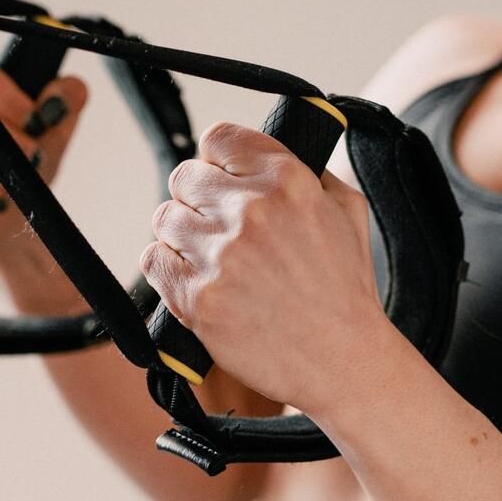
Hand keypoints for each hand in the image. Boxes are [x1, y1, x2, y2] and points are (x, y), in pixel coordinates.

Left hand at [139, 120, 388, 411]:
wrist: (344, 361)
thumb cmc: (346, 290)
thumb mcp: (348, 210)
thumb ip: (310, 170)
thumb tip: (267, 153)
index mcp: (287, 180)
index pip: (219, 138)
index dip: (217, 159)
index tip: (221, 177)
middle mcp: (251, 211)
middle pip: (185, 177)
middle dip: (198, 200)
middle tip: (219, 228)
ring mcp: (221, 256)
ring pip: (165, 218)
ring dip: (183, 236)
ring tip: (212, 259)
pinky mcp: (198, 298)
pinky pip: (153, 260)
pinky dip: (168, 268)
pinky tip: (197, 281)